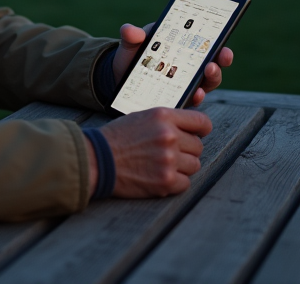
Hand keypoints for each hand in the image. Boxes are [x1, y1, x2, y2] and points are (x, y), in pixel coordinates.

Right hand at [85, 107, 212, 197]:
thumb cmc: (117, 137)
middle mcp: (169, 136)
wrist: (97, 160)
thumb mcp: (142, 117)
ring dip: (181, 167)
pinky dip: (175, 183)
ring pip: (194, 165)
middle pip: (198, 146)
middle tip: (168, 154)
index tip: (198, 135)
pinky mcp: (165, 181)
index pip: (202, 122)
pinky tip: (159, 177)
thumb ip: (167, 121)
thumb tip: (190, 128)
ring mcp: (168, 159)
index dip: (201, 130)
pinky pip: (185, 183)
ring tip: (161, 165)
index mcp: (164, 116)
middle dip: (186, 151)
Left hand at [111, 23, 233, 106]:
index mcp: (181, 46)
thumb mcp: (130, 44)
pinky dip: (195, 97)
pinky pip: (191, 100)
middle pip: (212, 64)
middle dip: (219, 62)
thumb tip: (130, 30)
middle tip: (217, 60)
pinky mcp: (178, 99)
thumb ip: (131, 36)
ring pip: (206, 83)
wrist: (118, 81)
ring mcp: (185, 83)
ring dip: (211, 79)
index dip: (219, 43)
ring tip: (207, 75)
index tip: (223, 42)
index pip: (205, 43)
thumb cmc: (130, 58)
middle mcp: (188, 65)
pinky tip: (194, 95)